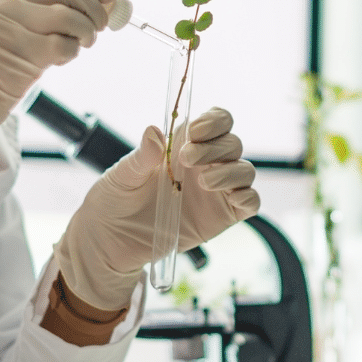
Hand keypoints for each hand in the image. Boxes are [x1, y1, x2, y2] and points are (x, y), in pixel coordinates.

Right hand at [0, 0, 114, 206]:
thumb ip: (31, 15)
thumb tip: (92, 8)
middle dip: (95, 6)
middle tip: (102, 25)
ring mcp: (3, 23)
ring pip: (69, 15)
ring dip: (87, 31)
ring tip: (82, 44)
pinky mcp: (15, 52)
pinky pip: (63, 45)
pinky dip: (72, 52)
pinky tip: (61, 60)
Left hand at [54, 107, 259, 310]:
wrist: (111, 240)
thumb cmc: (116, 199)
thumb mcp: (122, 175)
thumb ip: (141, 156)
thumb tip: (153, 131)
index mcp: (185, 144)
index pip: (216, 121)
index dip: (214, 121)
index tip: (195, 131)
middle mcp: (206, 164)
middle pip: (232, 144)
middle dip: (215, 148)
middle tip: (187, 159)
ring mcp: (217, 190)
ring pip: (245, 171)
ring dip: (230, 171)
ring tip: (203, 182)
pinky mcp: (223, 216)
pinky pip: (250, 202)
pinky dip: (248, 197)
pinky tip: (231, 199)